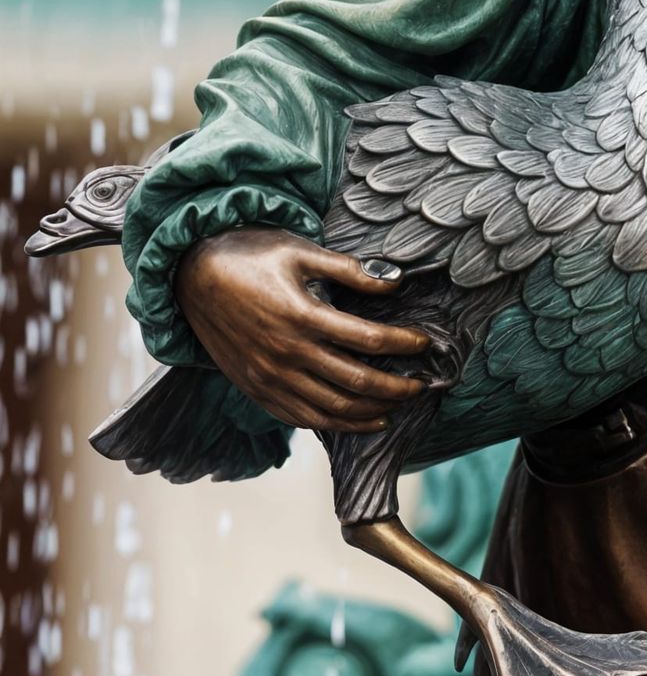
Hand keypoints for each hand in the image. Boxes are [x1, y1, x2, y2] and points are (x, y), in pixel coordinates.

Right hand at [175, 226, 431, 432]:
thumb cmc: (252, 255)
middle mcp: (287, 354)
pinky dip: (335, 424)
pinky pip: (301, 417)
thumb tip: (396, 282)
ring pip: (332, 408)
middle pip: (356, 381)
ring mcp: (269, 377)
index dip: (403, 344)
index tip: (425, 343)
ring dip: (372, 411)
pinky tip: (360, 420)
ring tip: (399, 405)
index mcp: (302, 316)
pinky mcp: (256, 389)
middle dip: (397, 386)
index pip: (367, 339)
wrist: (192, 276)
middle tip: (424, 384)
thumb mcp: (302, 252)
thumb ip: (351, 270)